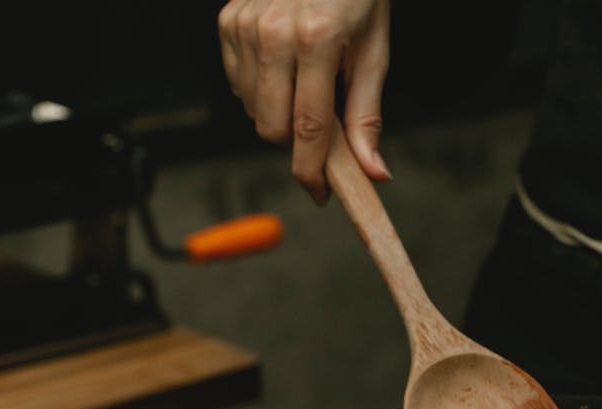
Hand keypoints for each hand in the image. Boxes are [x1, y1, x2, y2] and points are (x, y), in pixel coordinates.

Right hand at [218, 0, 391, 204]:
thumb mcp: (374, 51)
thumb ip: (367, 115)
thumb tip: (373, 171)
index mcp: (316, 40)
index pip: (308, 128)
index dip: (312, 171)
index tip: (319, 194)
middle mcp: (273, 33)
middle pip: (270, 127)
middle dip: (295, 140)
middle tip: (321, 124)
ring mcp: (244, 25)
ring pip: (251, 108)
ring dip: (277, 112)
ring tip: (305, 81)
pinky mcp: (227, 21)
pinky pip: (236, 82)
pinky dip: (260, 87)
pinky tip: (283, 65)